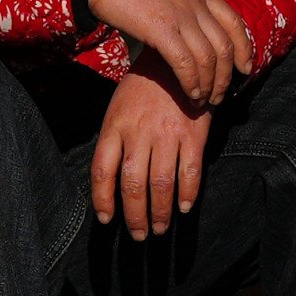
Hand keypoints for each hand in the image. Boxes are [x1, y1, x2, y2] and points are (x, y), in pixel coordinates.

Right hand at [83, 0, 251, 104]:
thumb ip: (184, 2)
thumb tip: (190, 27)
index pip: (234, 23)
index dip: (244, 49)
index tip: (245, 68)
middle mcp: (195, 2)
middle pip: (224, 46)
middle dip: (226, 76)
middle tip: (221, 95)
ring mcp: (180, 15)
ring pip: (208, 59)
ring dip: (209, 85)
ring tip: (203, 100)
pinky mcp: (162, 29)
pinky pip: (186, 64)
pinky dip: (191, 83)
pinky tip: (189, 93)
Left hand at [93, 70, 212, 239]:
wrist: (176, 60)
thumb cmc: (143, 89)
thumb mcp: (118, 109)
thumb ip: (115, 142)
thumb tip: (111, 183)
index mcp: (114, 127)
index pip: (102, 172)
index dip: (103, 201)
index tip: (107, 219)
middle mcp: (138, 133)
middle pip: (132, 185)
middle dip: (135, 216)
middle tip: (138, 234)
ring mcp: (167, 134)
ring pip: (160, 185)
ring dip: (160, 213)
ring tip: (159, 228)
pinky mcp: (193, 134)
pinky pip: (190, 172)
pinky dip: (188, 194)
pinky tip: (185, 208)